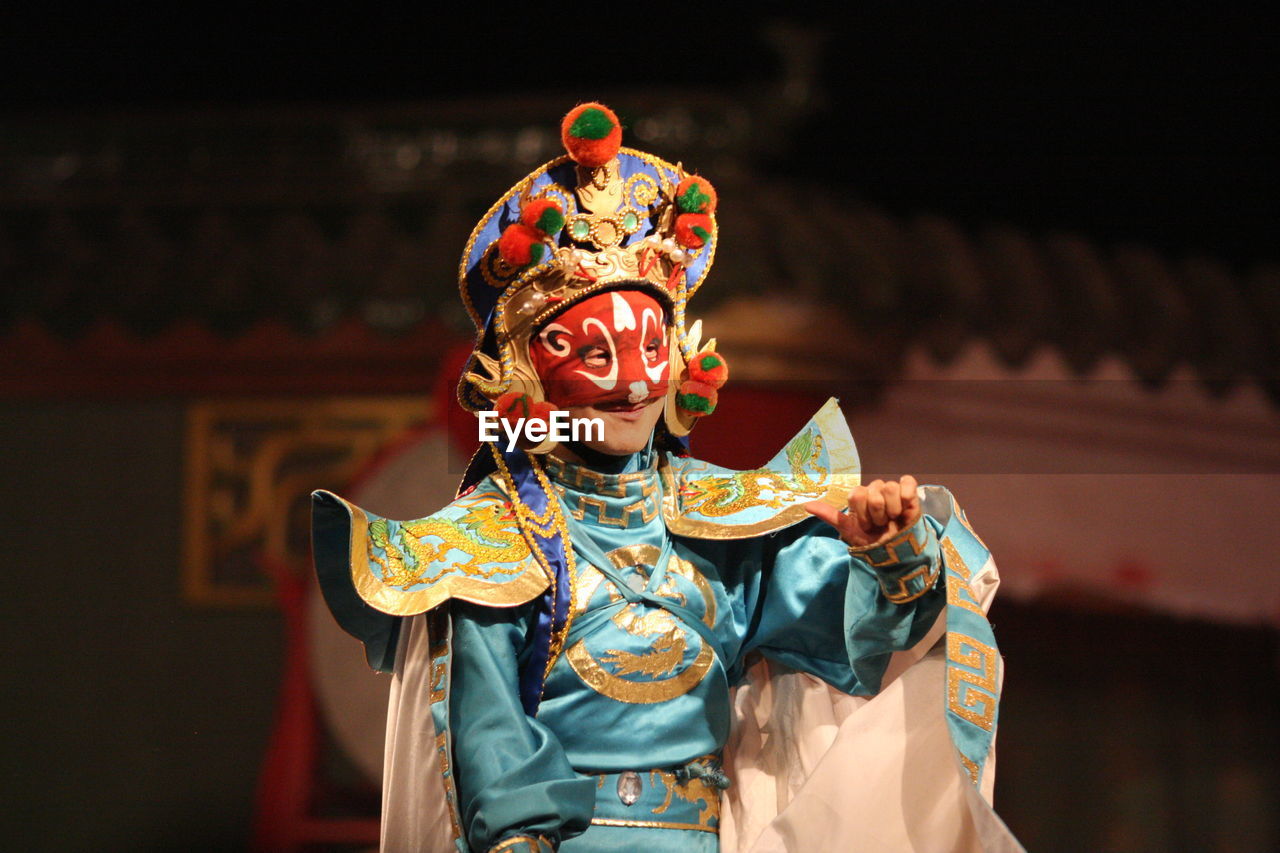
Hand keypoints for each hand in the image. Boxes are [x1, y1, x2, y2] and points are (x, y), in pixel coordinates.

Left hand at [804, 476, 921, 548]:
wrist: (895, 552)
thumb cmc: (872, 541)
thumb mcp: (850, 531)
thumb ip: (830, 516)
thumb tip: (806, 505)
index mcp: (859, 497)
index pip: (856, 495)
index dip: (862, 514)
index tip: (866, 526)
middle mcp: (874, 490)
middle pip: (872, 492)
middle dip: (876, 515)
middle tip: (881, 525)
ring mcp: (892, 490)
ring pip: (888, 487)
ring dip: (891, 509)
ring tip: (893, 520)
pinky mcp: (909, 492)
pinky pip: (907, 482)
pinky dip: (906, 494)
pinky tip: (904, 508)